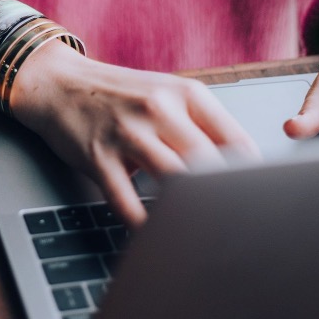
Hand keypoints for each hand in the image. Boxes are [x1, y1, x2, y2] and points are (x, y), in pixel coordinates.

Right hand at [12, 41, 259, 227]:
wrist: (59, 84)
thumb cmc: (120, 95)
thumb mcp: (166, 95)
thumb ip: (202, 125)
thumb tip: (243, 168)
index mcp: (186, 94)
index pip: (235, 140)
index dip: (252, 177)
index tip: (259, 201)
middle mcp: (158, 109)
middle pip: (208, 163)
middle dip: (224, 198)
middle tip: (235, 225)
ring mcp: (126, 133)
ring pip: (173, 181)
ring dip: (188, 211)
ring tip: (200, 235)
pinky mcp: (97, 157)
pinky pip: (126, 200)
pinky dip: (142, 224)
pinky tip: (154, 233)